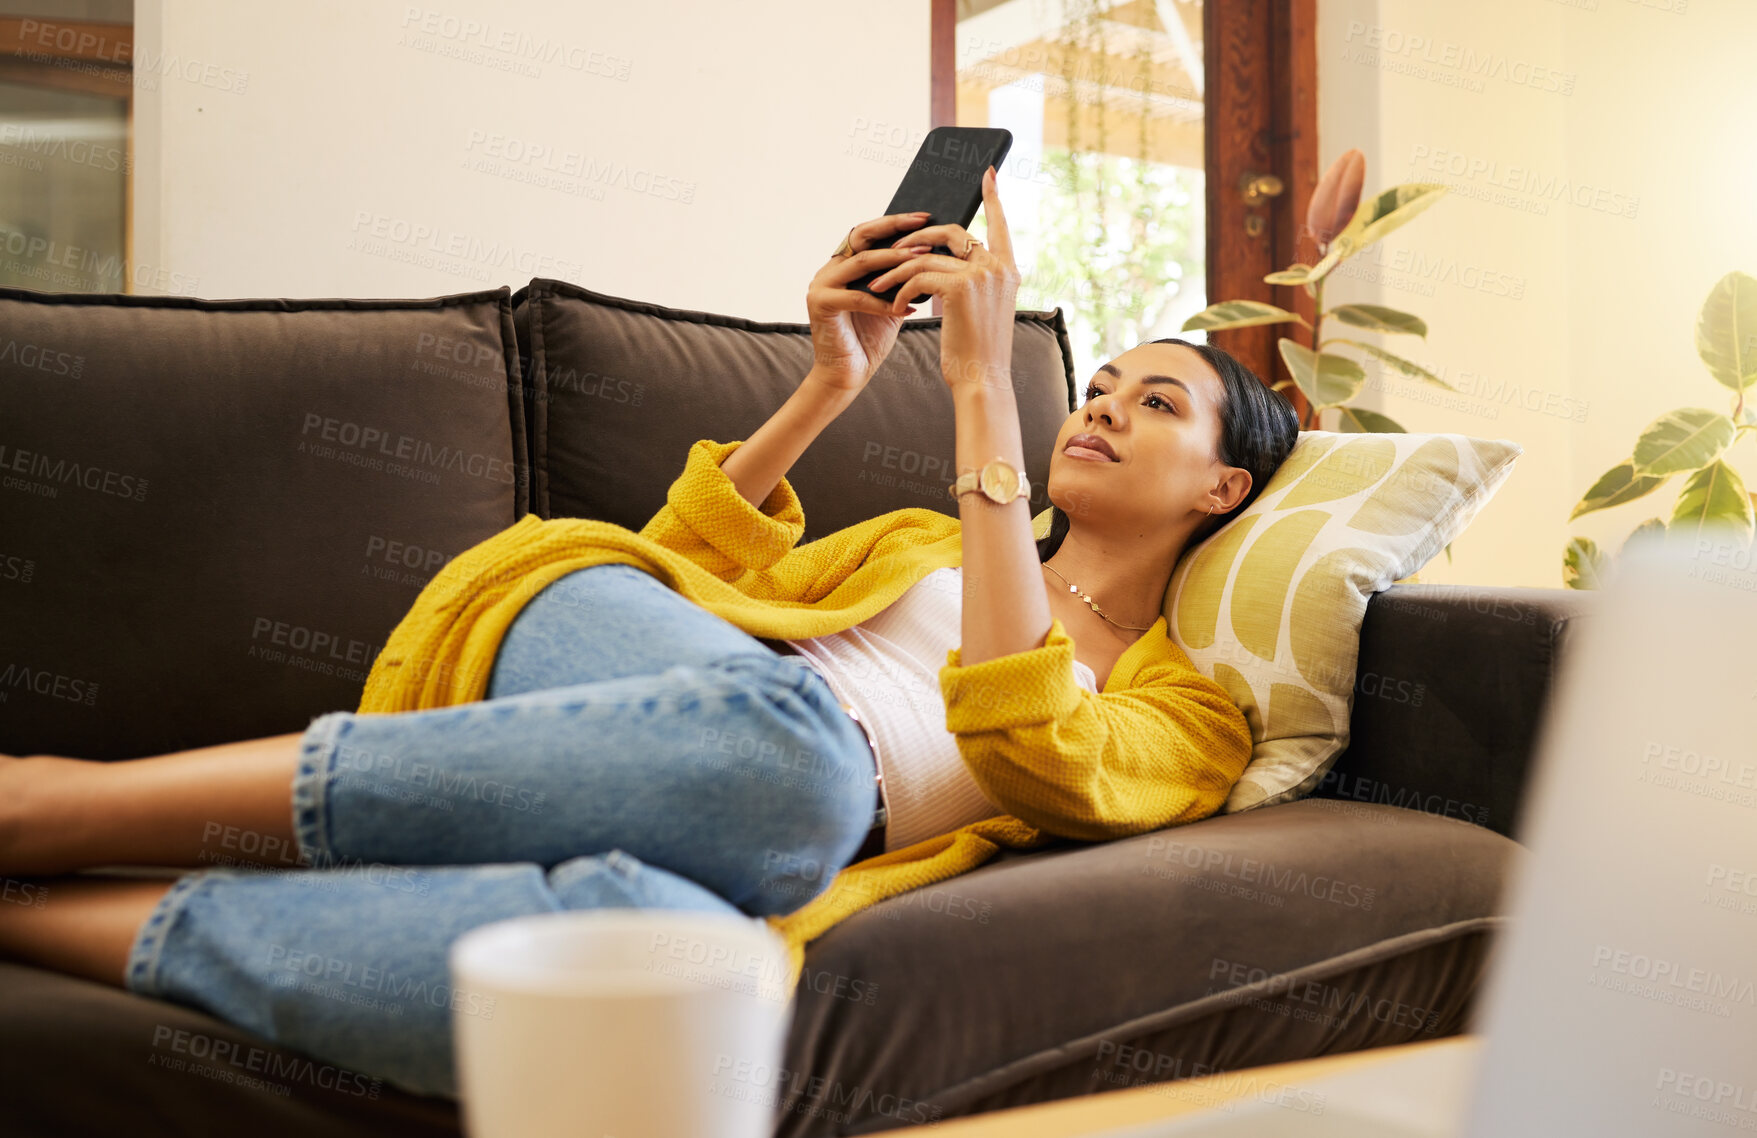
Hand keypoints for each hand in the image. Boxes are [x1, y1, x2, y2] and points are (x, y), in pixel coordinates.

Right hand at [805, 212, 935, 393]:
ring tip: (921, 260)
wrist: (847, 374)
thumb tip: (932, 256)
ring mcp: (821, 285)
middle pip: (862, 237)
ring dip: (894, 260)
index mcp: (844, 265)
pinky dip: (884, 303)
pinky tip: (907, 308)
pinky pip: (857, 297)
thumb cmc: (869, 340)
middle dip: (895, 229)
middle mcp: (829, 269)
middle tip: (924, 225)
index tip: (925, 218)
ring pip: (862, 263)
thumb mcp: (890, 302)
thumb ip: (900, 279)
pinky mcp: (820, 304)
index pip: (869, 234)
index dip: (895, 223)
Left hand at [864, 167, 1018, 393]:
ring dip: (895, 271)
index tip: (987, 174)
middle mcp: (999, 267)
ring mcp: (982, 274)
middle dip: (917, 237)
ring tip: (876, 288)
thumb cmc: (975, 352)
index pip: (1000, 225)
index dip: (993, 198)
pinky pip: (918, 276)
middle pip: (951, 232)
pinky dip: (900, 291)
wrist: (982, 381)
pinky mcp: (961, 287)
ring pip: (926, 257)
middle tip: (892, 251)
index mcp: (1008, 270)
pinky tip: (895, 310)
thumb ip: (968, 280)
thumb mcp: (977, 310)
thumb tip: (934, 260)